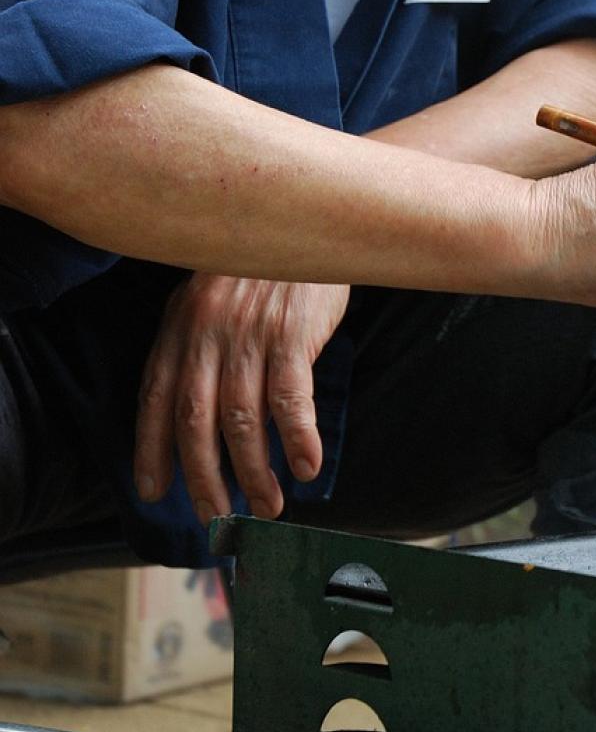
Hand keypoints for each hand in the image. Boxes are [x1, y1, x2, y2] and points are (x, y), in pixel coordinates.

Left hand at [134, 274, 349, 525]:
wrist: (307, 214)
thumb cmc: (263, 263)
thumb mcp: (214, 294)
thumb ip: (202, 345)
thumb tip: (203, 413)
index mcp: (181, 324)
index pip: (157, 397)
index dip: (152, 448)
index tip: (154, 491)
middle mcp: (207, 332)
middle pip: (195, 421)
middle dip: (203, 478)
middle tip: (217, 517)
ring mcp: (249, 333)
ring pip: (242, 419)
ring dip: (253, 471)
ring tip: (267, 505)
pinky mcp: (292, 332)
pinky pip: (291, 398)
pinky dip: (297, 438)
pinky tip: (306, 467)